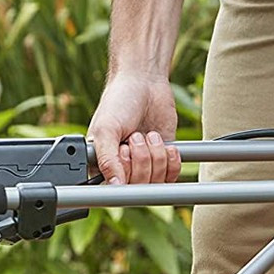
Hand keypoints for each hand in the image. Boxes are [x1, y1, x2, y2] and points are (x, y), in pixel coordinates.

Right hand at [87, 70, 181, 184]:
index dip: (125, 173)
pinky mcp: (163, 162)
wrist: (144, 84)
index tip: (123, 150)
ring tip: (147, 135)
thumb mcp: (106, 130)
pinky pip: (171, 176)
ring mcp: (144, 168)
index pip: (116, 190)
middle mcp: (123, 171)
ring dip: (156, 155)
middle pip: (139, 187)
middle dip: (141, 158)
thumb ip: (107, 160)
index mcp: (102, 166)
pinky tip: (164, 144)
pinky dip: (171, 160)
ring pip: (157, 182)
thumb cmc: (118, 102)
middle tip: (134, 136)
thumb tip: (114, 186)